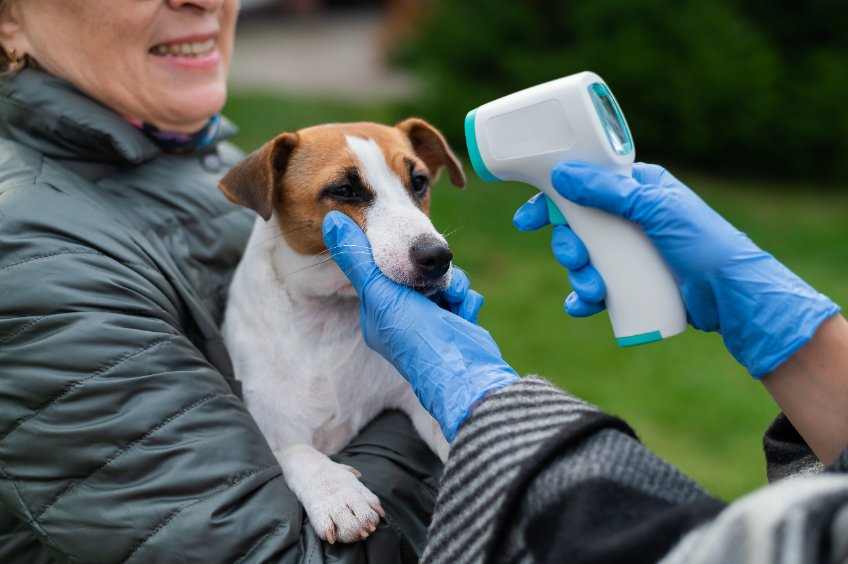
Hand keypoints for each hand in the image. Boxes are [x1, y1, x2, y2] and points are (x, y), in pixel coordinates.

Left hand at [322, 211, 517, 440]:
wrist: (463, 372)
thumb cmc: (417, 336)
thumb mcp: (380, 292)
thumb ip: (357, 257)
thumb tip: (330, 221)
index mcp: (378, 313)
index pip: (384, 272)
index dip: (398, 260)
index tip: (408, 257)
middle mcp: (403, 318)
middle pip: (417, 273)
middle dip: (432, 274)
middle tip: (435, 282)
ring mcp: (432, 322)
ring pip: (443, 281)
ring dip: (453, 286)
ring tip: (452, 299)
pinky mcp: (457, 323)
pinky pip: (462, 296)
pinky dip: (466, 301)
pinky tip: (463, 313)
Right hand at [513, 161, 838, 376]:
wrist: (734, 297)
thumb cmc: (704, 243)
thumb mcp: (656, 209)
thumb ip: (609, 191)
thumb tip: (562, 173)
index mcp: (636, 189)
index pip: (582, 186)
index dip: (550, 201)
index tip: (526, 219)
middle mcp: (629, 217)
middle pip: (576, 226)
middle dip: (567, 245)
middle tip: (575, 257)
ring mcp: (630, 252)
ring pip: (584, 259)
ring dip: (578, 274)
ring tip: (593, 289)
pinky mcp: (631, 283)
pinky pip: (595, 289)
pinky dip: (583, 298)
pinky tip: (583, 306)